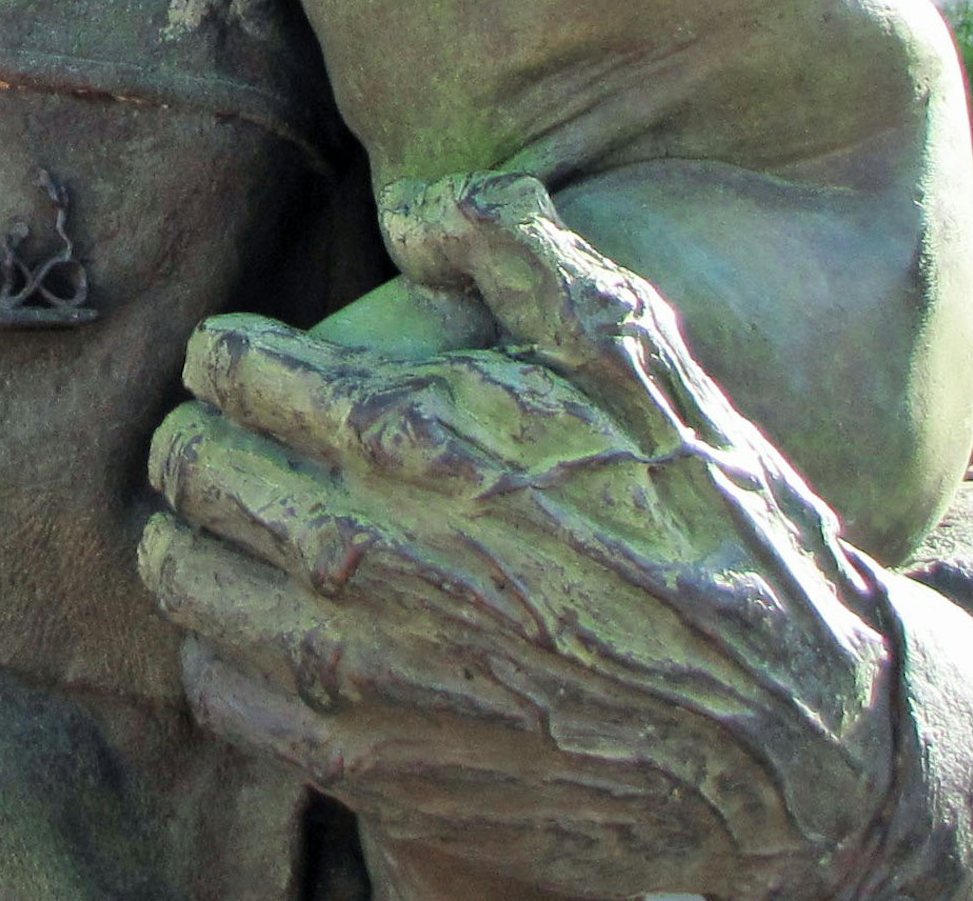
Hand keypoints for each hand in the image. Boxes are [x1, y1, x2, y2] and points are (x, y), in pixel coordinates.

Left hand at [139, 175, 902, 900]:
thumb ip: (518, 250)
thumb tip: (412, 210)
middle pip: (187, 463)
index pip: (230, 364)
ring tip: (235, 526)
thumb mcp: (645, 357)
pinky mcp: (365, 764)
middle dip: (197, 435)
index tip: (254, 362)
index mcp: (412, 434)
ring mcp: (357, 667)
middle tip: (234, 437)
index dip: (232, 351)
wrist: (792, 745)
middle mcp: (362, 550)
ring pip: (180, 575)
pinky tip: (268, 630)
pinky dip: (219, 653)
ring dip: (189, 537)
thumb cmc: (721, 532)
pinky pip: (219, 692)